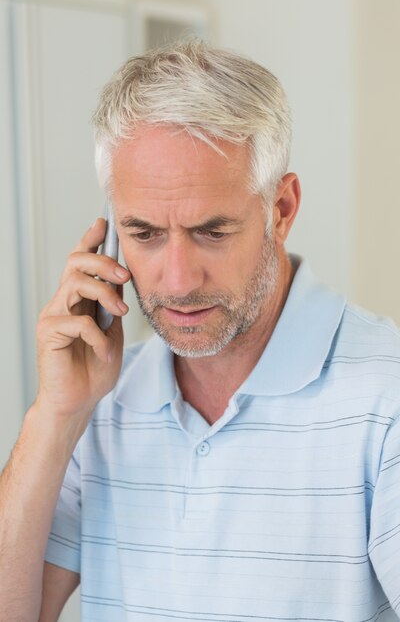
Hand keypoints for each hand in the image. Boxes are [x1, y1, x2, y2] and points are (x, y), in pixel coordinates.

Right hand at [34, 218, 129, 427]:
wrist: (79, 402)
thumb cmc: (94, 368)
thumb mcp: (113, 331)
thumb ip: (114, 306)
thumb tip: (122, 280)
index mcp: (78, 299)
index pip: (81, 261)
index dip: (90, 239)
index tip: (103, 223)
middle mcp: (62, 301)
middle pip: (76, 262)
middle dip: (103, 261)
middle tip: (125, 276)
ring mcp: (53, 315)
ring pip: (75, 283)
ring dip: (104, 294)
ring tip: (121, 312)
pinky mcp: (49, 333)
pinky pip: (78, 321)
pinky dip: (98, 336)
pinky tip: (104, 350)